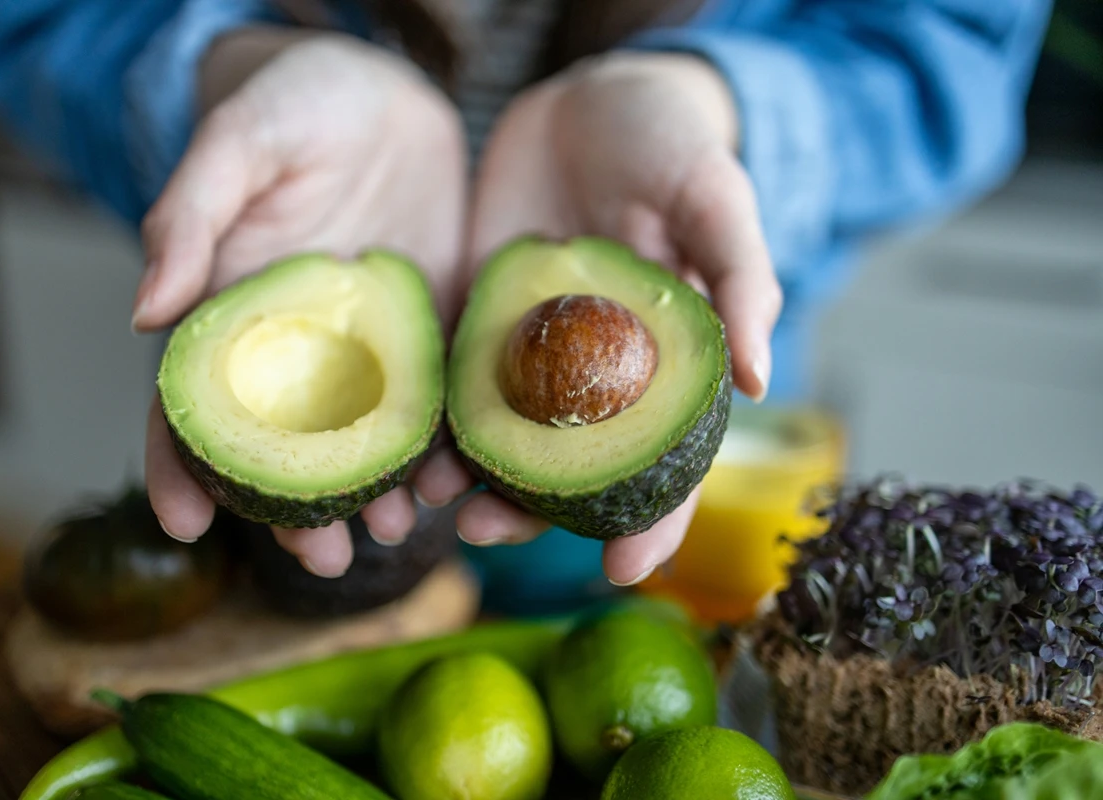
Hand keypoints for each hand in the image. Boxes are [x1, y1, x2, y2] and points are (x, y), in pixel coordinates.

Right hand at [134, 28, 466, 576]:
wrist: (384, 93)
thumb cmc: (295, 103)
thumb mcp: (240, 143)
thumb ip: (189, 215)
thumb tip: (142, 310)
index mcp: (239, 311)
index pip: (194, 401)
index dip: (179, 464)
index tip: (184, 525)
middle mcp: (302, 346)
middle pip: (286, 445)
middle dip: (294, 508)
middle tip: (321, 561)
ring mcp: (371, 346)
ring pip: (365, 438)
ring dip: (374, 491)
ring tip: (394, 532)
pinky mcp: (433, 332)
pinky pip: (437, 399)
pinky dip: (444, 444)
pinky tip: (458, 478)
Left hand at [456, 52, 782, 585]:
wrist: (586, 93)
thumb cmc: (670, 142)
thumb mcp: (716, 196)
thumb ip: (740, 280)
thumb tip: (760, 381)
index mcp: (663, 362)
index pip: (667, 459)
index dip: (657, 519)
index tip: (629, 574)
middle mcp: (596, 372)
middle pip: (570, 465)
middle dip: (530, 513)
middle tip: (483, 535)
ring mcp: (531, 349)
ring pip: (501, 435)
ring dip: (467, 476)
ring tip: (428, 501)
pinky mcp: (476, 317)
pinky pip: (451, 380)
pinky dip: (427, 418)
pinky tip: (400, 443)